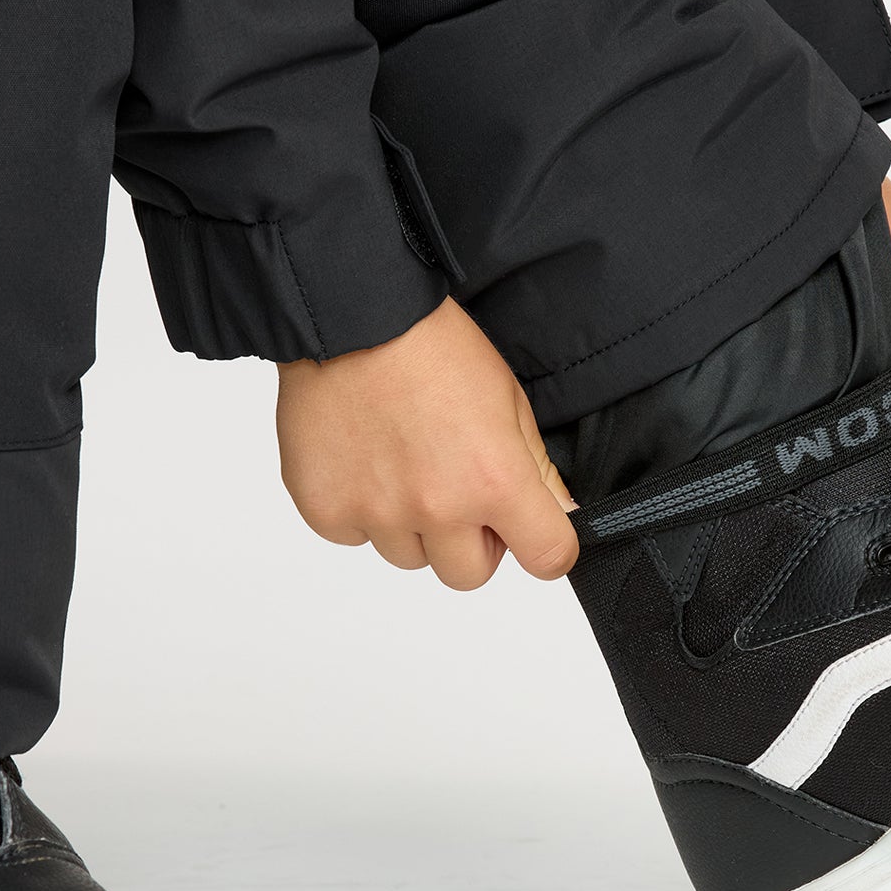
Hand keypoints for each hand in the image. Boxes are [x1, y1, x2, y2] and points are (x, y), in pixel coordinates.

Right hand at [276, 297, 578, 589]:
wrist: (350, 316)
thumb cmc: (430, 343)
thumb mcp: (507, 396)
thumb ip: (537, 467)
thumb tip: (564, 514)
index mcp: (493, 479)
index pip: (547, 559)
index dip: (545, 546)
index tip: (532, 531)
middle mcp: (437, 507)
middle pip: (469, 575)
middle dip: (470, 541)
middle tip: (455, 486)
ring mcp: (376, 513)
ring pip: (409, 557)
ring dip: (412, 525)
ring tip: (403, 460)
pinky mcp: (326, 510)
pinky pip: (355, 536)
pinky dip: (361, 507)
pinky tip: (363, 457)